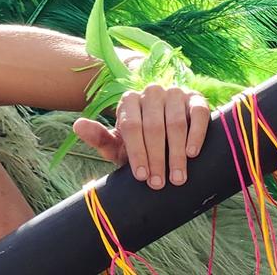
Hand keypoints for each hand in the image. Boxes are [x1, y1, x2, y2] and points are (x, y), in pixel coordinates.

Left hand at [73, 84, 209, 189]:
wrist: (169, 138)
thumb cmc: (139, 144)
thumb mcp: (118, 144)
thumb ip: (98, 137)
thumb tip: (77, 125)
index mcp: (128, 101)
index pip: (131, 126)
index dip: (136, 152)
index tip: (142, 177)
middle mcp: (150, 92)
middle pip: (154, 127)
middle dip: (156, 158)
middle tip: (159, 183)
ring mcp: (174, 93)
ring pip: (176, 123)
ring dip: (176, 153)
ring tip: (177, 178)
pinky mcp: (196, 98)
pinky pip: (198, 114)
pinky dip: (196, 134)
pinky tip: (192, 153)